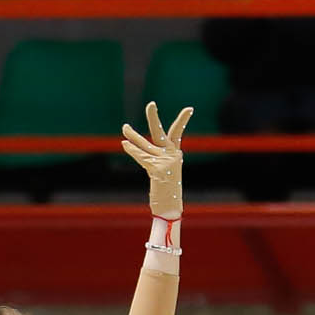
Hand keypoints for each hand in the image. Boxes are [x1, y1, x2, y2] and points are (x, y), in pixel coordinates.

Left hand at [122, 100, 194, 218]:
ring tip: (124, 127)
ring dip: (133, 136)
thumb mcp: (161, 172)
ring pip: (145, 146)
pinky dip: (132, 151)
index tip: (189, 109)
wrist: (169, 210)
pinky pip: (142, 157)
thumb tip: (132, 145)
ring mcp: (166, 162)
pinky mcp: (157, 169)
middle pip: (162, 133)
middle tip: (151, 104)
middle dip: (154, 118)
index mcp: (176, 155)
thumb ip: (151, 158)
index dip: (182, 120)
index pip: (178, 133)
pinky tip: (125, 144)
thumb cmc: (166, 193)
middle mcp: (172, 156)